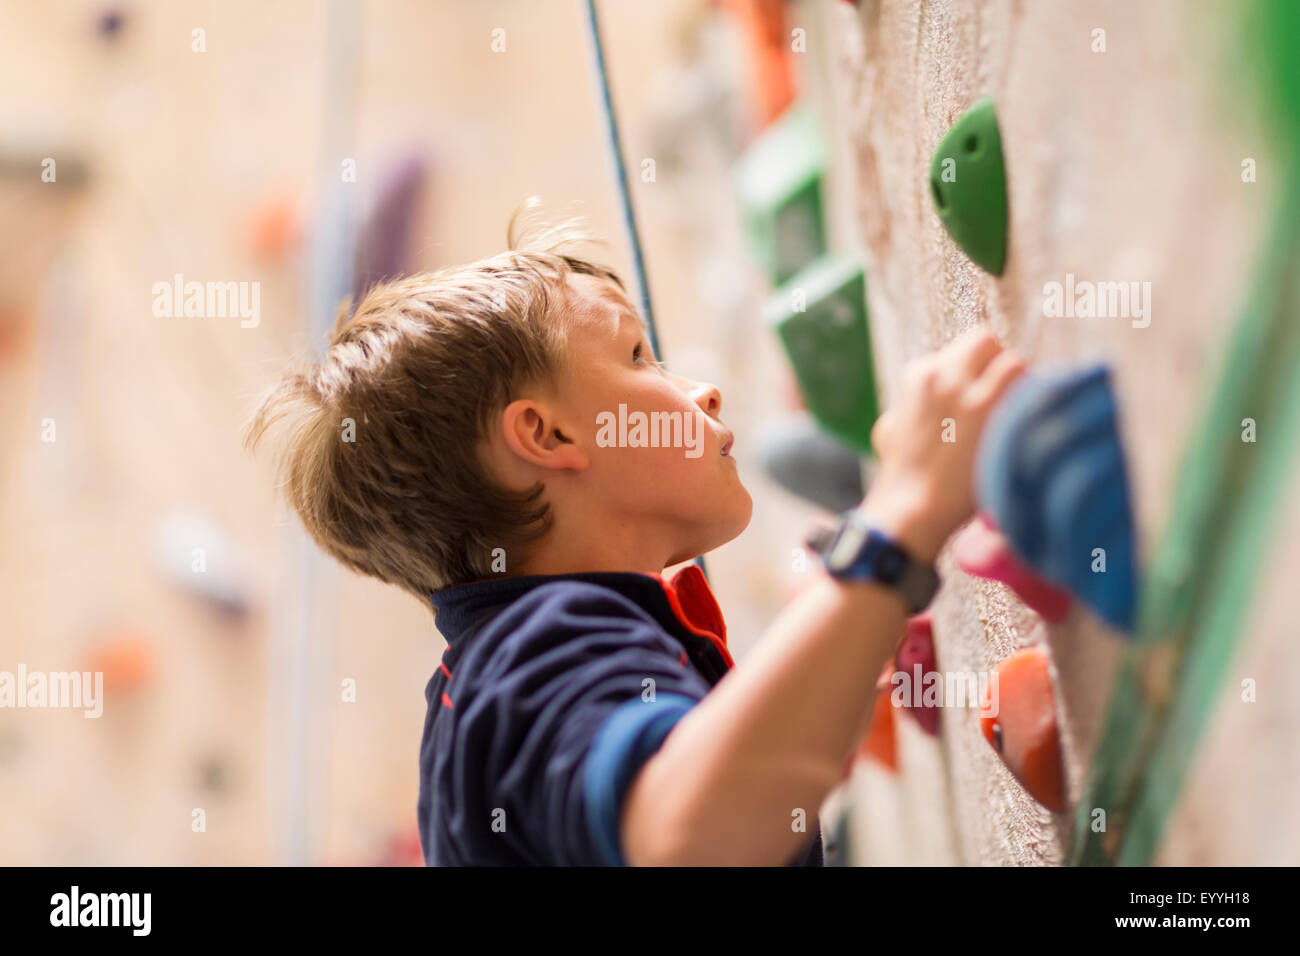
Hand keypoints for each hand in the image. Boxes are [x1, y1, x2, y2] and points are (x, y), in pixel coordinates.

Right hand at [862, 328, 1025, 561]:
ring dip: (1018, 383)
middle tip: (1002, 392)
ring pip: (1010, 359)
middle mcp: (943, 375)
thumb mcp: (892, 430)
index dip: (970, 373)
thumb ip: (911, 406)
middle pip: (984, 340)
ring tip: (1017, 410)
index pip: (955, 353)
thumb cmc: (900, 477)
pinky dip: (1032, 400)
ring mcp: (969, 391)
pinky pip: (1027, 383)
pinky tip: (1028, 423)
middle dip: (996, 362)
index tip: (977, 393)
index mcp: (918, 377)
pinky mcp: (993, 410)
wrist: (912, 508)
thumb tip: (929, 402)